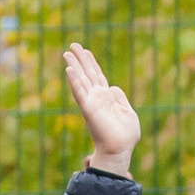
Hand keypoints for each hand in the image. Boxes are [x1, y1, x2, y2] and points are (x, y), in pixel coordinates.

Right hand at [63, 44, 139, 174]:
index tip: (85, 51)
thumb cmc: (126, 135)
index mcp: (106, 97)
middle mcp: (97, 98)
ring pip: (81, 80)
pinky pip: (80, 93)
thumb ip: (119, 97)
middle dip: (80, 59)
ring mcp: (91, 103)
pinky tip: (69, 70)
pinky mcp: (88, 109)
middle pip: (87, 74)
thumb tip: (112, 87)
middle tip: (72, 45)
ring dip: (74, 66)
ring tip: (67, 53)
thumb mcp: (127, 111)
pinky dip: (74, 81)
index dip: (91, 63)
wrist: (121, 149)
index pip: (97, 76)